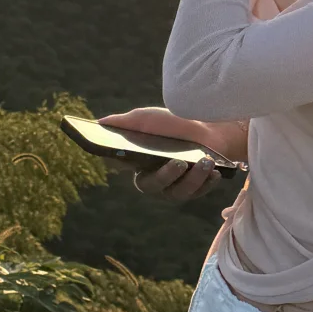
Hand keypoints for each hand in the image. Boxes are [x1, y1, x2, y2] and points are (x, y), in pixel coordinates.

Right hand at [99, 107, 221, 202]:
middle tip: (180, 161)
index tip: (130, 155)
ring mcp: (175, 187)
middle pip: (153, 185)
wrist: (208, 128)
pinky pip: (199, 193)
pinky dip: (207, 183)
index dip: (123, 163)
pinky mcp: (195, 190)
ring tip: (206, 161)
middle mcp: (154, 179)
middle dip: (167, 175)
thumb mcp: (148, 118)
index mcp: (137, 162)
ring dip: (193, 178)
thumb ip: (124, 123)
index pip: (123, 166)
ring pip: (179, 193)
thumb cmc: (173, 123)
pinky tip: (215, 173)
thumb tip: (98, 123)